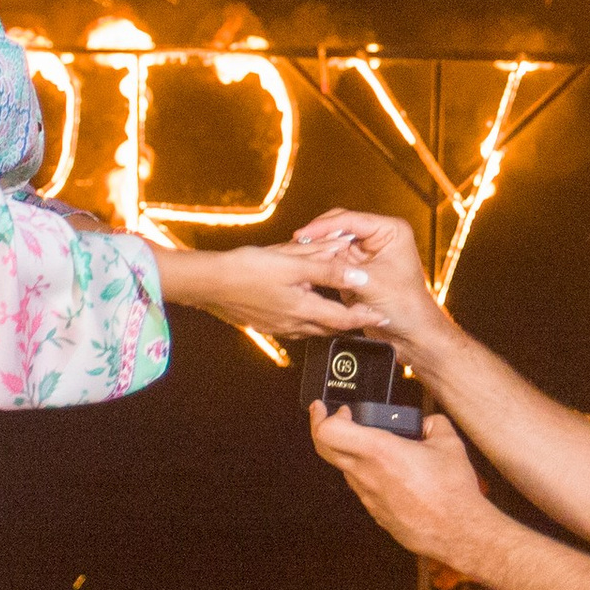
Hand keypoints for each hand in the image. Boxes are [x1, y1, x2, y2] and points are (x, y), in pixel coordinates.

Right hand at [154, 237, 383, 341]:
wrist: (207, 283)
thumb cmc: (247, 269)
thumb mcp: (291, 263)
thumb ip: (327, 268)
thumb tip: (357, 273)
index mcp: (302, 309)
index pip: (343, 319)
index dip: (364, 318)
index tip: (382, 318)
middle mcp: (292, 323)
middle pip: (328, 325)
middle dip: (348, 321)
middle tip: (366, 315)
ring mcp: (276, 326)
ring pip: (310, 324)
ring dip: (326, 318)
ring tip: (339, 310)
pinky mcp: (263, 322)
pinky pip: (293, 322)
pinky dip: (306, 315)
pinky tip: (303, 304)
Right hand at [294, 207, 454, 362]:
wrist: (412, 332)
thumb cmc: (407, 307)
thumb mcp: (373, 284)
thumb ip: (345, 271)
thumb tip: (318, 261)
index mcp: (391, 231)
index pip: (352, 220)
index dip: (325, 226)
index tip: (304, 233)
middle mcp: (379, 238)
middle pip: (340, 228)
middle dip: (319, 236)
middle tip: (296, 243)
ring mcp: (367, 253)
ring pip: (334, 245)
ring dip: (317, 250)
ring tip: (296, 255)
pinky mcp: (357, 269)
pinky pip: (334, 261)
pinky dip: (321, 264)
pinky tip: (306, 266)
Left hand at [311, 405, 492, 568]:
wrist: (457, 531)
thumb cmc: (452, 491)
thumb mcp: (449, 442)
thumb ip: (433, 423)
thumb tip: (426, 423)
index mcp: (380, 452)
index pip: (329, 432)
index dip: (325, 416)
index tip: (335, 409)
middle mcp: (367, 474)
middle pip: (324, 449)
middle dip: (322, 427)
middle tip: (333, 417)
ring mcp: (368, 496)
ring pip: (344, 468)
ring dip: (350, 452)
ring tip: (374, 444)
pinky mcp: (375, 511)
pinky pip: (362, 487)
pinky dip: (368, 473)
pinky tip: (389, 470)